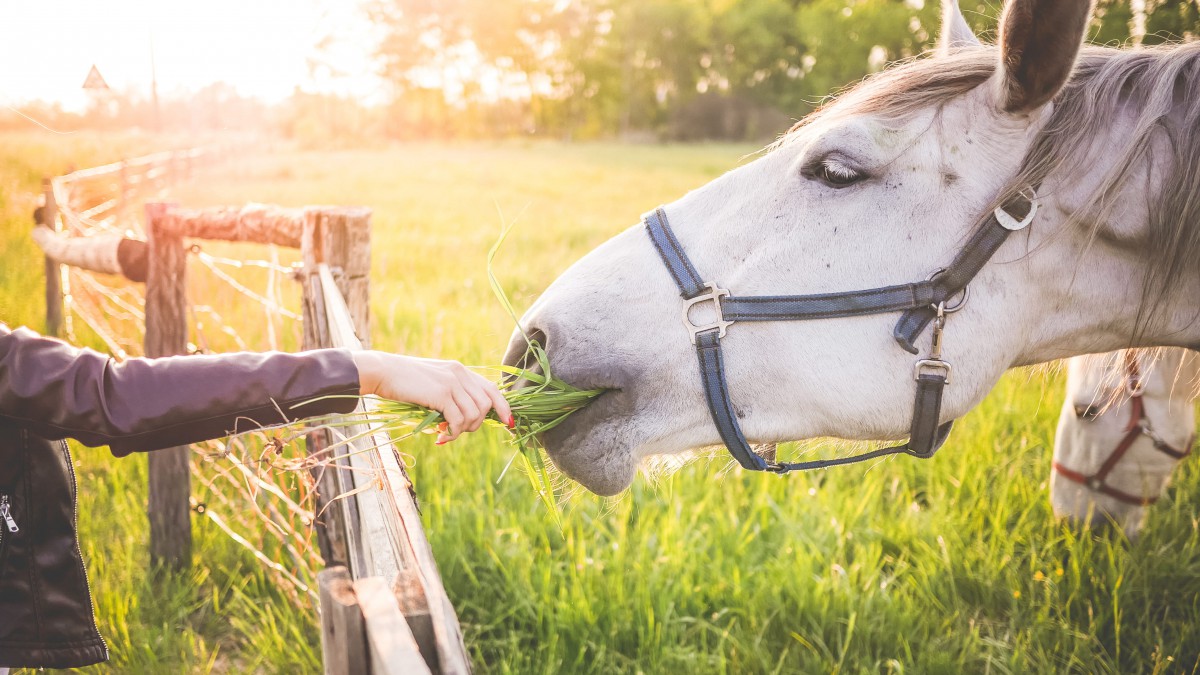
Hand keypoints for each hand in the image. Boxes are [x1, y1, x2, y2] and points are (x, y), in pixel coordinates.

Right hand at [352, 351, 511, 443]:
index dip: (503, 406)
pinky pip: (458, 420)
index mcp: (460, 370)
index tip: (509, 422)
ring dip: (462, 430)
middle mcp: (460, 374)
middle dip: (475, 425)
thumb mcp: (433, 384)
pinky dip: (452, 433)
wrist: (383, 372)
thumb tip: (462, 419)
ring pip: (474, 415)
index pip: (491, 388)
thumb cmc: (404, 382)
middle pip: (485, 406)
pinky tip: (441, 437)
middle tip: (455, 431)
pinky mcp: (441, 394)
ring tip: (445, 433)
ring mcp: (452, 383)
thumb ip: (450, 395)